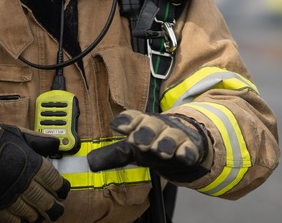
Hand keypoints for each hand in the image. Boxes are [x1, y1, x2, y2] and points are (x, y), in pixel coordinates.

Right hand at [0, 109, 68, 221]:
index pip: (54, 182)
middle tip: (57, 210)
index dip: (61, 188)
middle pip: (45, 200)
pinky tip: (24, 220)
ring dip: (38, 215)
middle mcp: (25, 183)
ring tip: (42, 216)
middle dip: (54, 207)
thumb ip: (39, 141)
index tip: (63, 191)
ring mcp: (11, 196)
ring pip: (30, 212)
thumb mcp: (21, 135)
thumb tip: (55, 144)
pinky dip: (20, 221)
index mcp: (34, 166)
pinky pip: (12, 218)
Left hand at [87, 110, 210, 182]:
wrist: (184, 142)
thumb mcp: (134, 149)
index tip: (117, 126)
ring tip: (159, 151)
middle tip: (137, 142)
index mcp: (143, 124)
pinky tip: (183, 155)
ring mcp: (175, 137)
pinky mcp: (190, 148)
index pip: (134, 118)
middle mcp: (159, 127)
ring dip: (165, 142)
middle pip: (152, 125)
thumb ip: (114, 155)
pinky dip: (187, 152)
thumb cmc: (154, 143)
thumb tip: (90, 163)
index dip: (126, 121)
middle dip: (144, 131)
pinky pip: (189, 149)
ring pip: (171, 136)